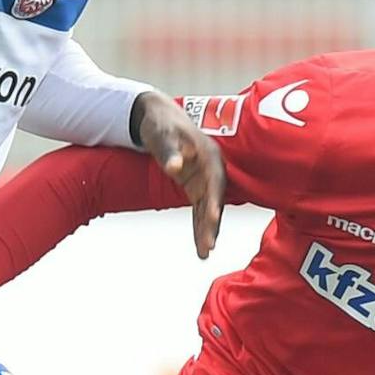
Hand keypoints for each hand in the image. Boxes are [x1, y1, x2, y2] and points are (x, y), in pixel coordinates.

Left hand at [133, 92, 225, 258]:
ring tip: (204, 255)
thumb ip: (170, 152)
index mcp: (211, 156)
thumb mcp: (163, 135)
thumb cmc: (162, 124)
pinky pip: (199, 211)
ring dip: (206, 232)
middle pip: (215, 201)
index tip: (212, 218)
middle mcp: (212, 171)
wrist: (158, 118)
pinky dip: (199, 227)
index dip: (215, 201)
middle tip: (208, 247)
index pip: (215, 183)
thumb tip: (175, 168)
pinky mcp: (196, 188)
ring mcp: (205, 181)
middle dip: (211, 225)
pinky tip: (200, 247)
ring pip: (208, 210)